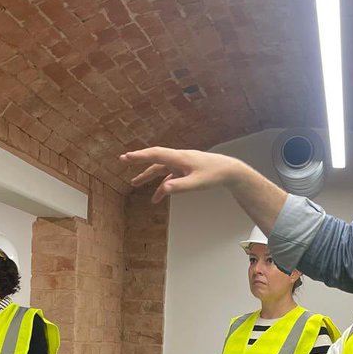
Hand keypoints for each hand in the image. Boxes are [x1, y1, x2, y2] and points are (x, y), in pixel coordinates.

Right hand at [121, 147, 251, 203]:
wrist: (229, 170)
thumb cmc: (214, 175)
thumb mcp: (196, 184)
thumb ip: (179, 187)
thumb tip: (163, 190)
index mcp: (179, 158)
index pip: (155, 155)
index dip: (139, 156)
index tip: (126, 157)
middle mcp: (178, 158)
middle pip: (155, 159)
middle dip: (139, 160)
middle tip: (123, 160)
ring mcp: (181, 164)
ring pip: (161, 169)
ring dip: (148, 175)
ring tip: (134, 183)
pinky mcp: (185, 170)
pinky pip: (169, 177)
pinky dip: (162, 186)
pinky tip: (157, 197)